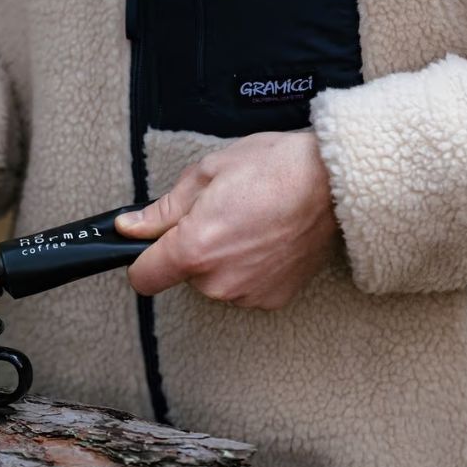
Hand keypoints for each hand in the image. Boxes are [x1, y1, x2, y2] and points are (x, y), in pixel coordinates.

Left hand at [115, 131, 338, 308]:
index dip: (142, 259)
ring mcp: (248, 293)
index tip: (152, 246)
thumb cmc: (274, 168)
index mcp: (194, 249)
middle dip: (191, 249)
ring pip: (215, 281)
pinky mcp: (273, 298)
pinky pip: (244, 286)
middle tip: (219, 215)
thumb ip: (163, 210)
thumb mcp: (206, 174)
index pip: (143, 278)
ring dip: (222, 259)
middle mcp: (219, 281)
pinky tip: (266, 238)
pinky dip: (249, 267)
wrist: (335, 181)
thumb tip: (130, 227)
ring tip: (248, 223)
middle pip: (183, 275)